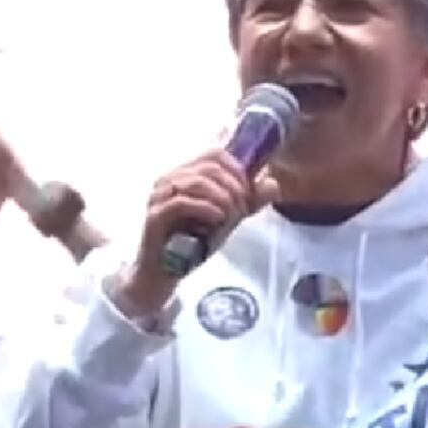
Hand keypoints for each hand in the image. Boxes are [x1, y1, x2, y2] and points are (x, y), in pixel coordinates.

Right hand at [118, 149, 278, 314]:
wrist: (165, 273)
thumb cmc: (193, 243)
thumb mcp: (228, 219)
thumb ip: (249, 201)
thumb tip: (272, 183)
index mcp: (185, 173)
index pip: (214, 154)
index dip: (237, 169)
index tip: (248, 191)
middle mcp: (169, 179)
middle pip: (209, 167)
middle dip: (234, 187)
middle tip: (242, 209)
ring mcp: (159, 196)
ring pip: (196, 181)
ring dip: (222, 198)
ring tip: (231, 217)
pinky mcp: (154, 216)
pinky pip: (181, 202)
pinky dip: (205, 208)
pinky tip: (217, 219)